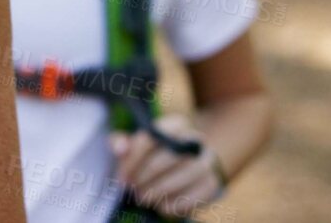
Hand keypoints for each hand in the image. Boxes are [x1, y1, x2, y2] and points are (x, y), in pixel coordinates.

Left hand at [109, 114, 224, 216]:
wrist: (192, 166)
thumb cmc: (156, 154)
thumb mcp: (138, 144)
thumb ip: (123, 142)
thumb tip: (119, 148)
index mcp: (175, 125)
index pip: (149, 139)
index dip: (132, 161)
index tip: (122, 178)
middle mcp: (195, 139)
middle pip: (164, 160)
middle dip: (143, 178)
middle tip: (132, 190)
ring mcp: (206, 162)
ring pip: (178, 179)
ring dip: (156, 192)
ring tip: (143, 198)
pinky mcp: (211, 184)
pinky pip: (191, 198)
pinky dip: (171, 205)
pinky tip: (160, 206)